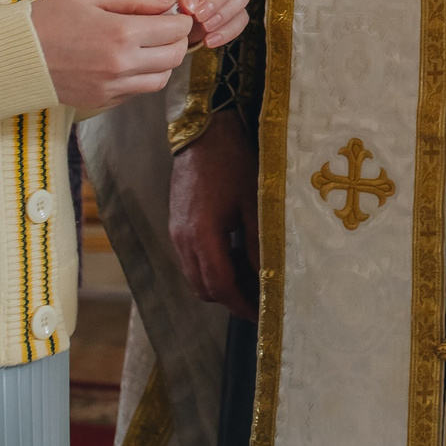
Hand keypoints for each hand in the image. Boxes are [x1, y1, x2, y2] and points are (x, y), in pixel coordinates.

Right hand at [28, 0, 191, 109]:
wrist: (14, 55)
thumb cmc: (49, 18)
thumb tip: (169, 0)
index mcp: (121, 34)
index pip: (175, 30)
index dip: (181, 19)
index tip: (174, 13)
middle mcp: (121, 65)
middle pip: (174, 56)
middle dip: (177, 39)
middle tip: (165, 27)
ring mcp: (112, 88)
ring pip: (161, 79)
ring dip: (163, 61)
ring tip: (148, 45)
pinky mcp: (102, 101)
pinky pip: (137, 92)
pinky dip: (142, 77)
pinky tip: (128, 61)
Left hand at [135, 0, 253, 49]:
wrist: (157, 16)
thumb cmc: (151, 2)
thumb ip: (158, 1)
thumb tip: (177, 10)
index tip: (186, 8)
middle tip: (200, 17)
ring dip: (227, 13)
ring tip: (205, 30)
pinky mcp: (234, 6)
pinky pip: (242, 16)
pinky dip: (229, 30)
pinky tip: (210, 40)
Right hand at [172, 112, 258, 319]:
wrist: (203, 132)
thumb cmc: (233, 163)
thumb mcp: (253, 203)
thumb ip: (258, 243)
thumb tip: (268, 276)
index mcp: (202, 236)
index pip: (220, 287)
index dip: (241, 304)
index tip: (261, 314)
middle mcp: (183, 240)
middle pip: (204, 288)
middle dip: (231, 297)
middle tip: (260, 295)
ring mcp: (176, 233)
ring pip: (195, 275)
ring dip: (221, 281)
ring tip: (250, 270)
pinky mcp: (176, 224)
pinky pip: (191, 259)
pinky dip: (212, 265)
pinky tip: (234, 250)